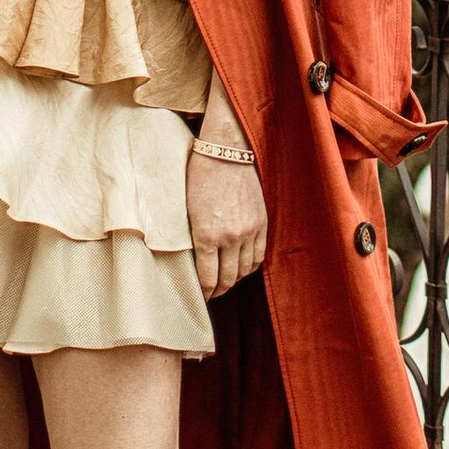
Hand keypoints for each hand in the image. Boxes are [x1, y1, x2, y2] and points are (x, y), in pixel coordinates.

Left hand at [188, 114, 267, 298]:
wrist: (226, 152)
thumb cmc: (199, 176)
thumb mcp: (187, 209)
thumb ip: (193, 237)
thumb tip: (194, 261)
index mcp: (206, 235)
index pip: (207, 278)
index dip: (204, 292)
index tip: (201, 296)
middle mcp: (230, 237)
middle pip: (228, 278)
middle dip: (219, 290)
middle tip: (213, 293)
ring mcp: (249, 231)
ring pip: (244, 270)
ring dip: (235, 279)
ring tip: (227, 281)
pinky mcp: (261, 223)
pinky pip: (258, 255)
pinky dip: (250, 266)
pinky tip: (242, 267)